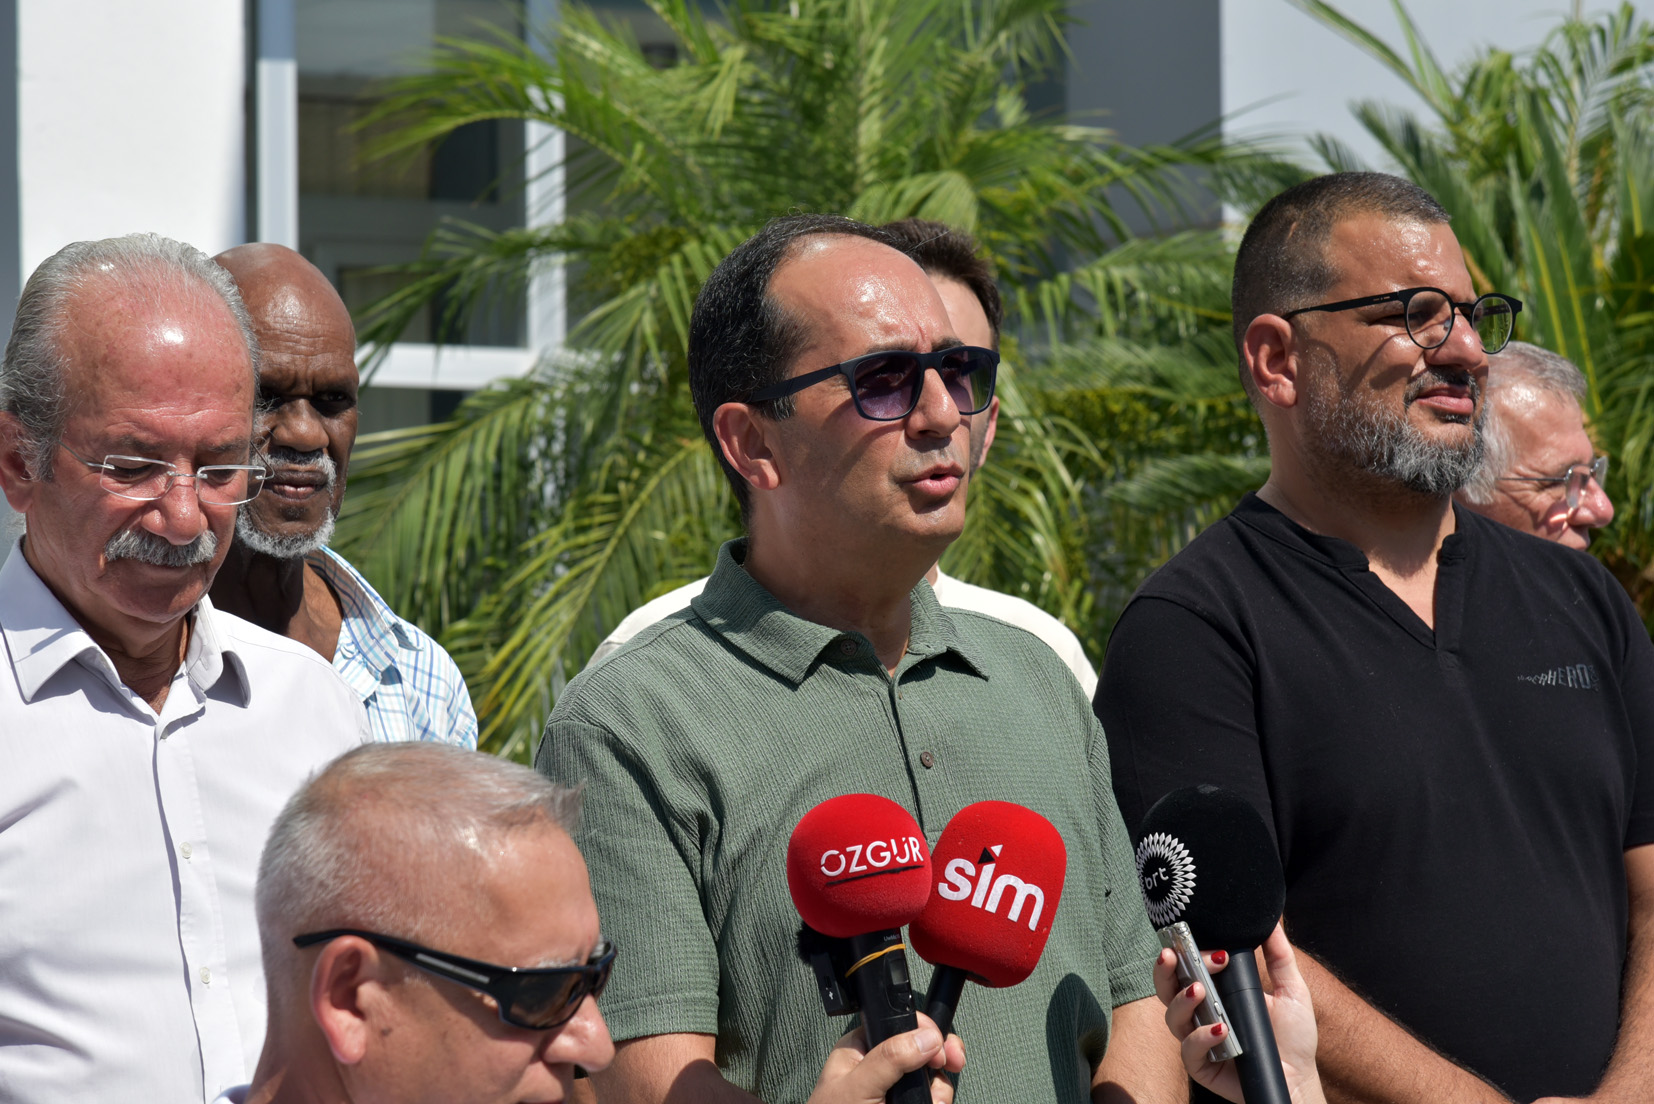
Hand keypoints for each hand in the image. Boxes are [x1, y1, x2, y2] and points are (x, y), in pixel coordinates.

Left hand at [805, 1012, 965, 1103]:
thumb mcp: (858, 1087)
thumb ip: (890, 1059)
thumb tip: (926, 1036)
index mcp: (861, 1047)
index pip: (899, 1023)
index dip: (925, 1030)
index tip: (941, 1047)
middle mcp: (880, 1064)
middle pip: (922, 1047)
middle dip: (941, 1057)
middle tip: (954, 1064)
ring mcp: (893, 1088)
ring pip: (931, 1076)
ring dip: (940, 1088)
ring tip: (935, 1101)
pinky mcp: (903, 1103)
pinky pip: (930, 1097)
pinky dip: (937, 1101)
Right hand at [1154, 924, 1324, 1103]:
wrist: (1300, 1079)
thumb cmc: (1294, 1039)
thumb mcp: (1292, 991)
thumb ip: (1279, 957)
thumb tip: (1273, 922)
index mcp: (1217, 992)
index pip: (1189, 967)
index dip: (1190, 953)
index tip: (1216, 952)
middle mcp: (1202, 1013)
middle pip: (1167, 988)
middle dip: (1164, 970)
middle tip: (1171, 957)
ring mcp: (1199, 1039)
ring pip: (1172, 1017)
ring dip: (1182, 1001)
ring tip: (1201, 992)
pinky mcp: (1202, 1065)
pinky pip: (1188, 1051)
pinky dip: (1200, 1038)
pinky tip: (1220, 1030)